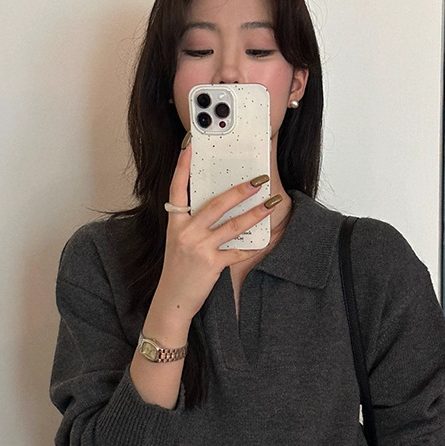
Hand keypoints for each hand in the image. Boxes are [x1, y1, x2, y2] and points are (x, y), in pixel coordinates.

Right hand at [155, 139, 279, 321]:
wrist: (172, 300)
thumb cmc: (178, 269)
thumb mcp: (178, 241)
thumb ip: (192, 222)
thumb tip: (217, 204)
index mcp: (175, 223)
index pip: (177, 188)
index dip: (183, 165)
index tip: (190, 145)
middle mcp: (185, 232)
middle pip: (215, 204)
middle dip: (240, 190)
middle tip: (259, 179)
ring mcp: (199, 248)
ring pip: (232, 226)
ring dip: (255, 213)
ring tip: (272, 203)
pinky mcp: (211, 265)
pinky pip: (238, 252)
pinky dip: (252, 247)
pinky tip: (265, 240)